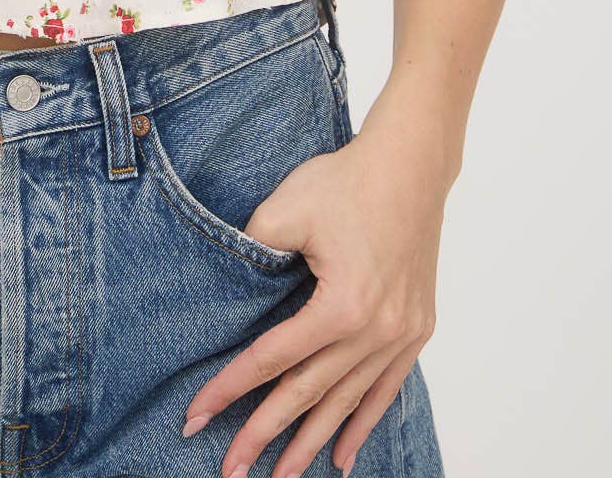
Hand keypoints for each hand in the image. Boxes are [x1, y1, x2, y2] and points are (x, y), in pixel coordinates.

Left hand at [181, 108, 444, 477]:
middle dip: (264, 436)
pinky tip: (343, 457)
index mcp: (341, 307)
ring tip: (282, 477)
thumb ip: (253, 250)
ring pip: (347, 402)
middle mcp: (374, 332)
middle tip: (230, 471)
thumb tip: (229, 280)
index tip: (195, 417)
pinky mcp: (415, 330)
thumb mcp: (287, 208)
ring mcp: (400, 336)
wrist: (411, 164)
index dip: (229, 389)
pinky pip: (386, 391)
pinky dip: (362, 424)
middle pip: (307, 394)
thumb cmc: (347, 180)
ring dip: (312, 442)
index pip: (271, 359)